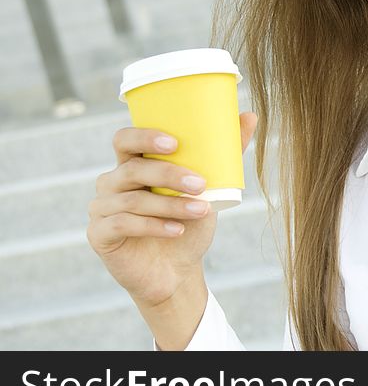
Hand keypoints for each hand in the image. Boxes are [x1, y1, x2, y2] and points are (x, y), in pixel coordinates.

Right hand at [87, 112, 258, 308]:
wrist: (177, 270)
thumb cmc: (189, 222)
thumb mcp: (211, 187)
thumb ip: (224, 153)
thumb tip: (250, 115)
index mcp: (133, 164)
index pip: (126, 139)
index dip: (145, 136)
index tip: (175, 143)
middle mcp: (112, 182)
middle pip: (132, 168)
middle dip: (168, 173)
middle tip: (201, 184)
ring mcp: (101, 208)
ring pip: (133, 199)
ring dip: (170, 204)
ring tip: (202, 210)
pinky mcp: (99, 235)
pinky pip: (123, 224)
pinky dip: (154, 226)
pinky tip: (178, 230)